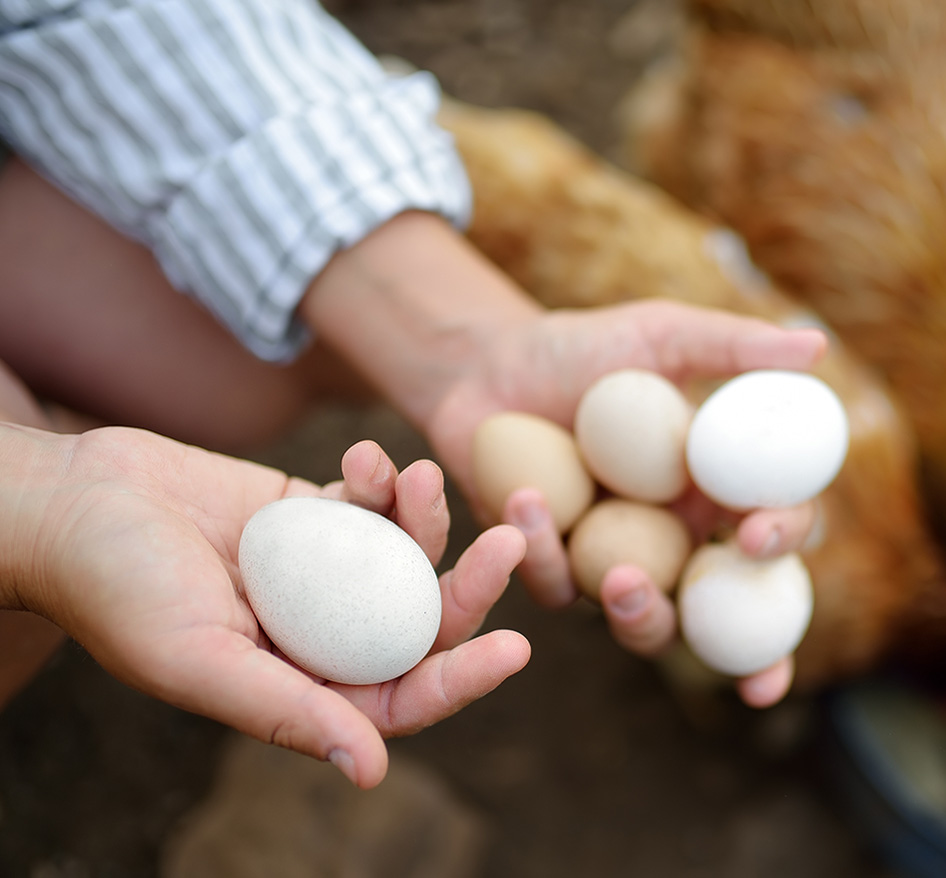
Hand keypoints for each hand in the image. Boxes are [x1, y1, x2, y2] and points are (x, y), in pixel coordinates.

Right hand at [0, 425, 527, 788]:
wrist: (76, 501)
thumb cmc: (117, 588)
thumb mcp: (196, 659)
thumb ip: (284, 712)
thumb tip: (370, 773)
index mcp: (301, 688)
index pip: (401, 700)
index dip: (462, 680)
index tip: (515, 648)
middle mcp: (323, 636)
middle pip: (420, 623)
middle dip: (470, 587)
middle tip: (509, 540)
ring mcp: (324, 574)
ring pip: (405, 557)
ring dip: (426, 518)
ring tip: (422, 476)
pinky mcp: (315, 515)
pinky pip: (370, 502)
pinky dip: (380, 479)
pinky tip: (366, 456)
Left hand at [424, 300, 825, 706]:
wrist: (490, 366)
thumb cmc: (585, 349)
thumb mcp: (659, 336)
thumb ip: (733, 346)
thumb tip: (816, 345)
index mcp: (721, 490)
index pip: (777, 527)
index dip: (784, 540)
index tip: (758, 534)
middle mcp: (682, 540)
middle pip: (728, 612)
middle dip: (730, 638)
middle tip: (711, 588)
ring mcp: (620, 563)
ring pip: (650, 625)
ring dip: (644, 619)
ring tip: (621, 581)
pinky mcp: (558, 572)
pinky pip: (560, 587)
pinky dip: (543, 551)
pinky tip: (523, 499)